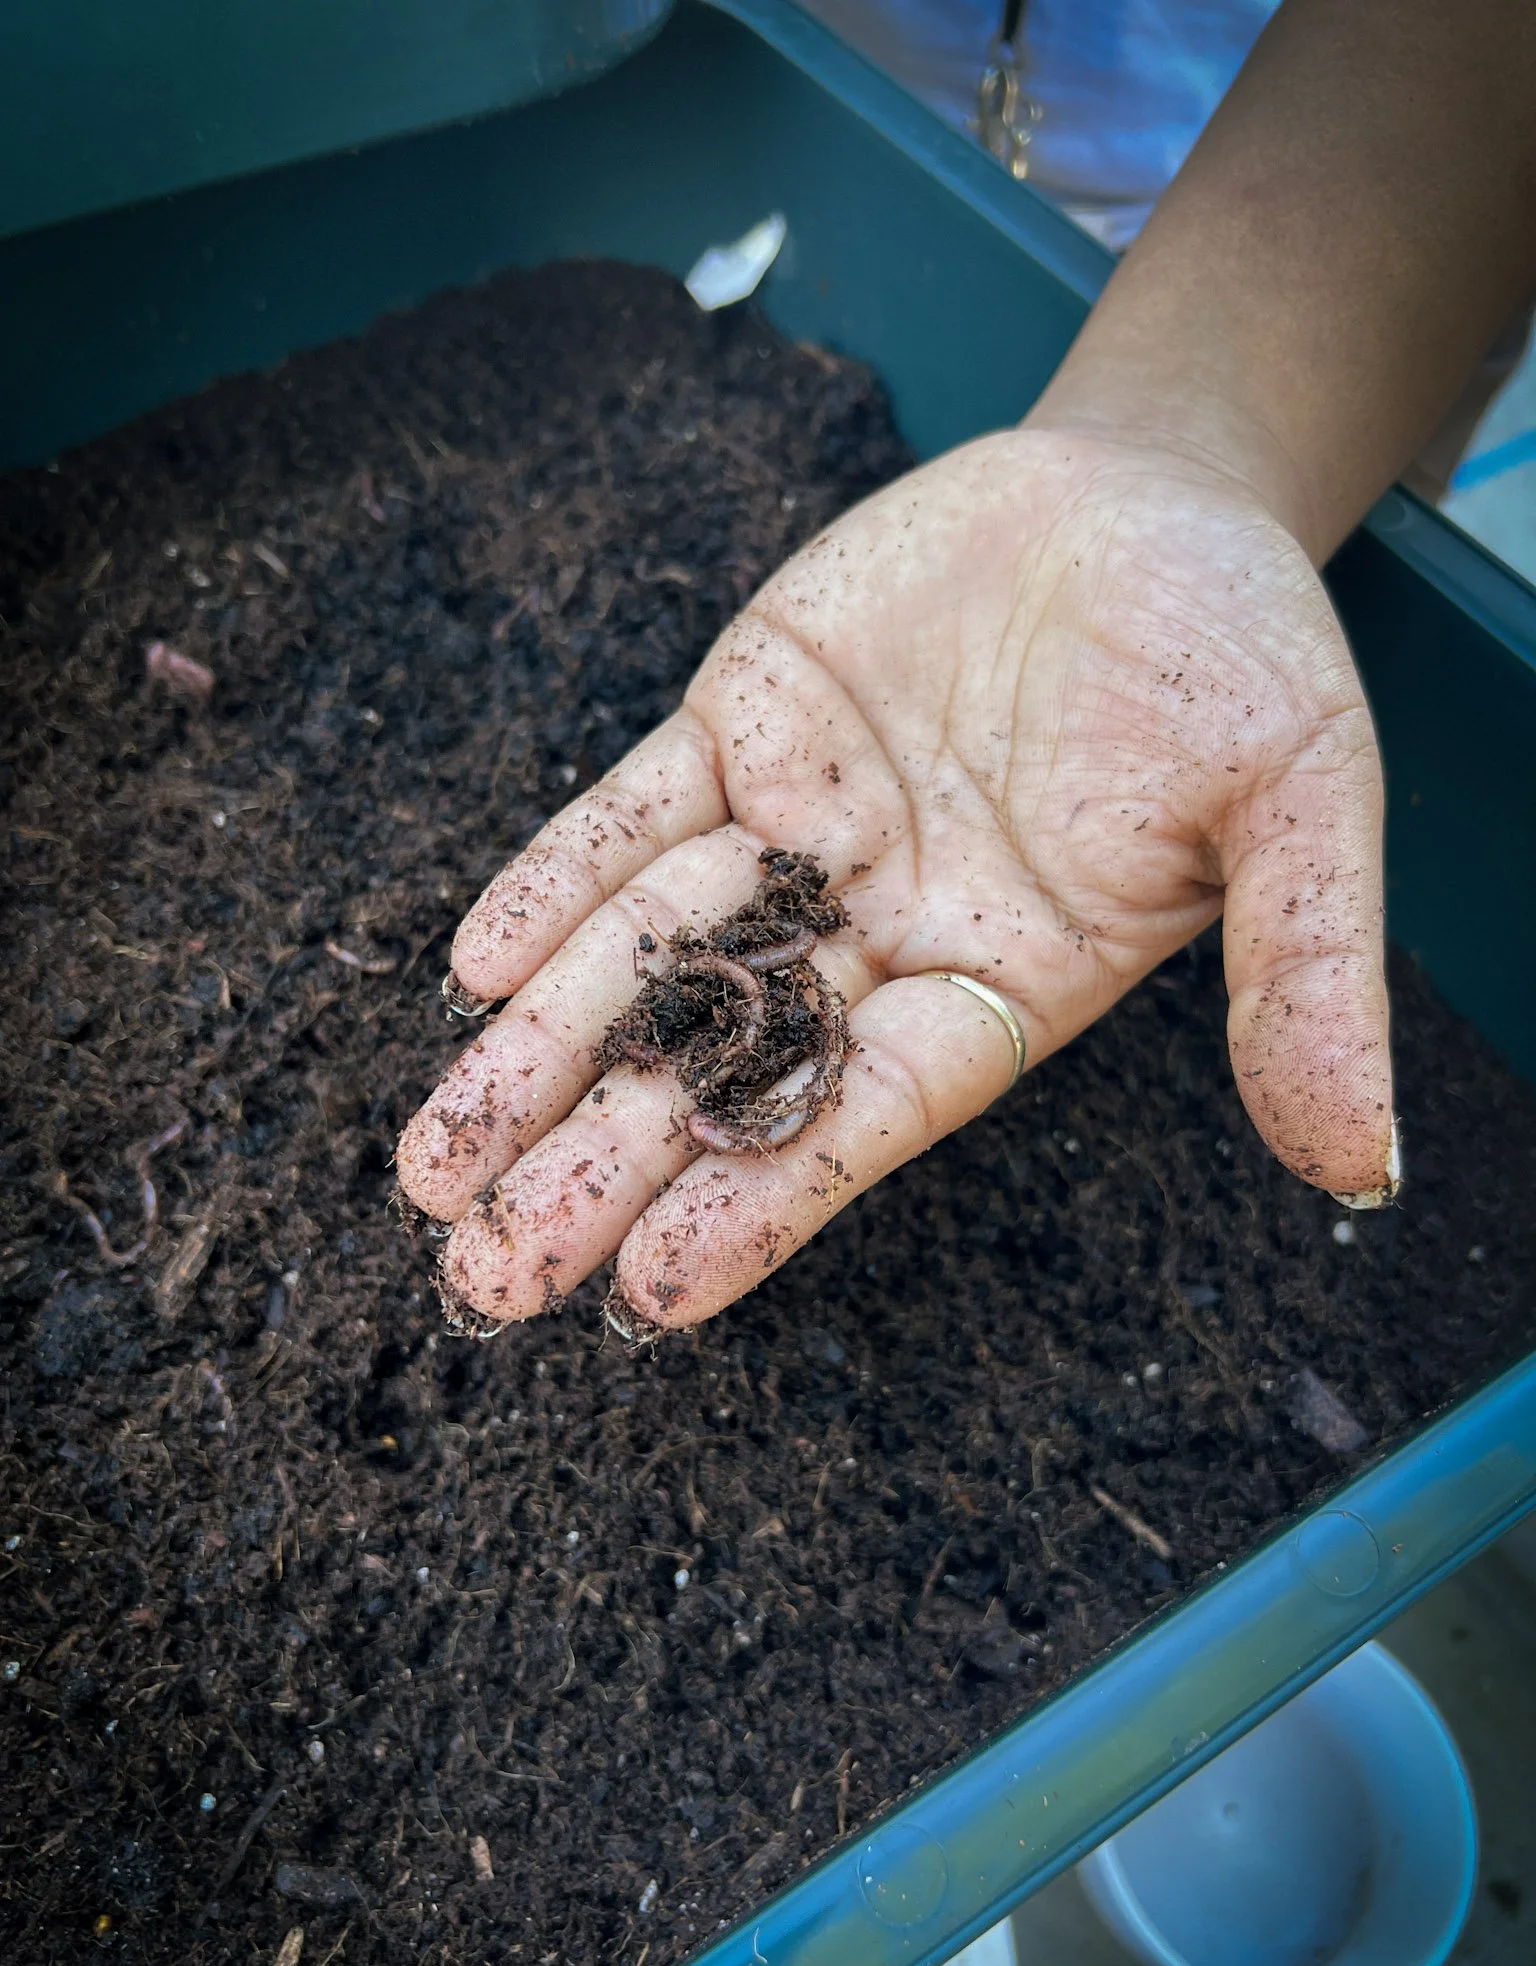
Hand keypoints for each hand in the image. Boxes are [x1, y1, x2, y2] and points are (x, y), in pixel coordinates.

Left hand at [396, 425, 1394, 1332]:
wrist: (1152, 489)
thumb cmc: (1239, 648)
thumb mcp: (1301, 800)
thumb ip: (1307, 974)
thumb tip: (1361, 1162)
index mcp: (1005, 981)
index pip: (869, 1113)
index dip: (764, 1197)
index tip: (648, 1291)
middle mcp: (885, 931)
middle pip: (726, 1066)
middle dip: (603, 1164)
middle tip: (482, 1274)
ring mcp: (801, 835)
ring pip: (652, 956)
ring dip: (541, 1049)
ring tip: (432, 1158)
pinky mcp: (743, 727)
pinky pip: (634, 814)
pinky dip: (558, 880)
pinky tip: (476, 966)